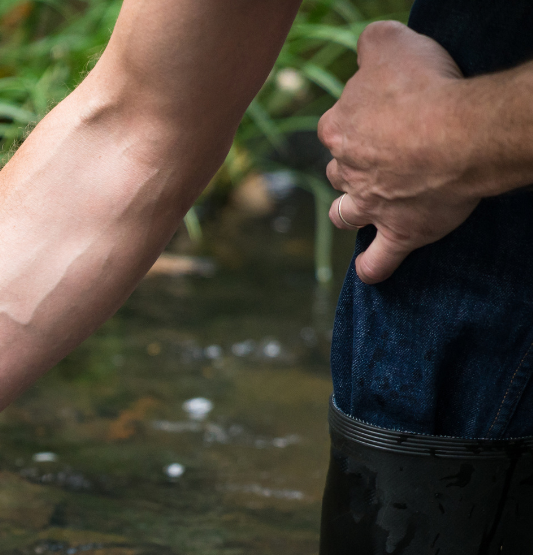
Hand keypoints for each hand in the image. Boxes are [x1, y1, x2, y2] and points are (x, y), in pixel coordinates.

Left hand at [318, 21, 480, 283]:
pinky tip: (372, 272)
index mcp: (338, 127)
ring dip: (353, 210)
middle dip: (355, 164)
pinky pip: (379, 260)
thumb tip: (368, 46)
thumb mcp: (391, 44)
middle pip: (341, 168)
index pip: (339, 121)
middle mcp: (347, 170)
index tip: (387, 110)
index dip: (361, 116)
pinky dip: (374, 267)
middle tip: (387, 154)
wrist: (457, 134)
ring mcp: (371, 205)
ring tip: (365, 208)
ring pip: (346, 212)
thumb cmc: (425, 87)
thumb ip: (373, 42)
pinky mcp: (400, 232)